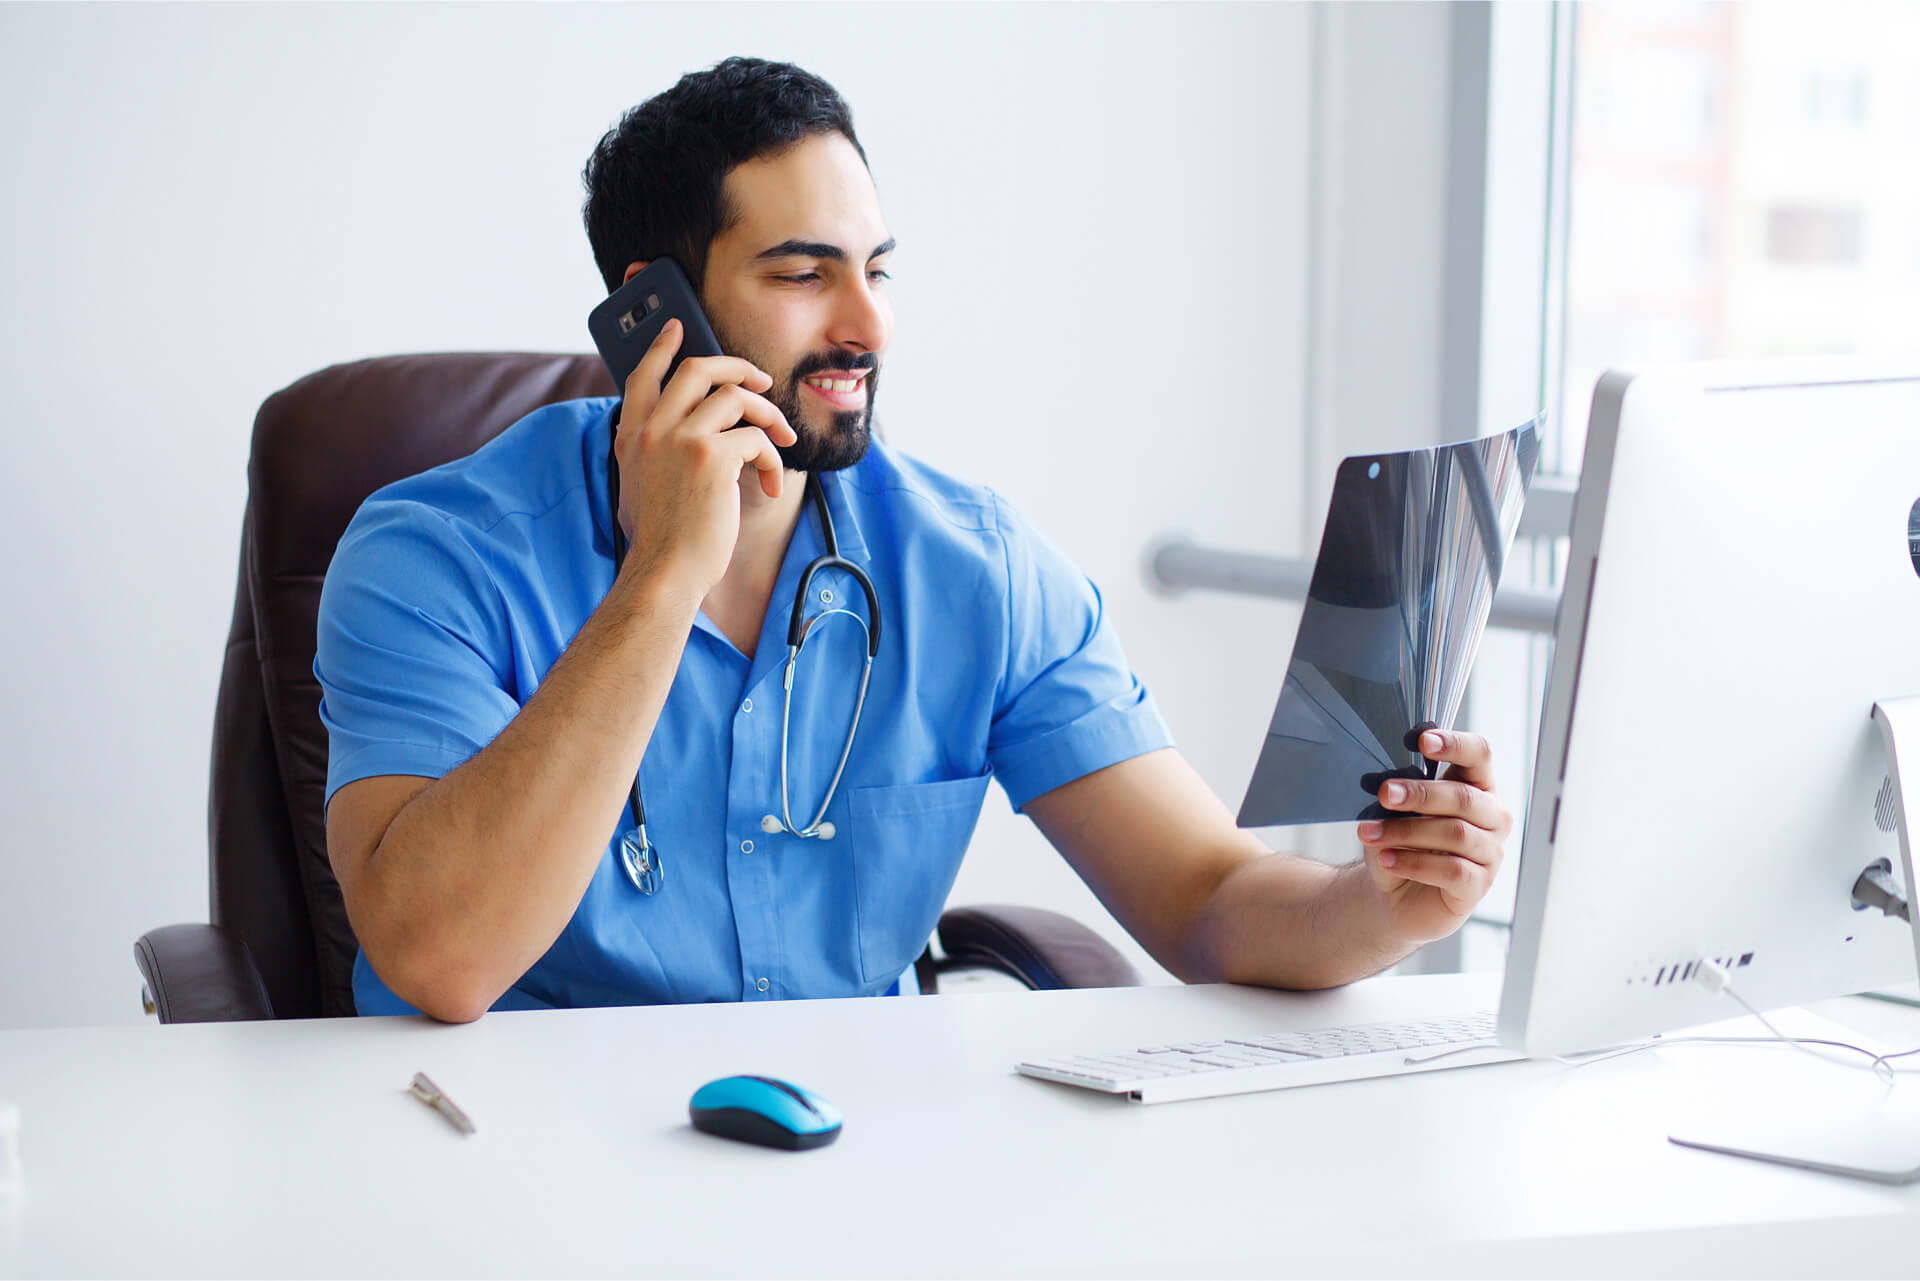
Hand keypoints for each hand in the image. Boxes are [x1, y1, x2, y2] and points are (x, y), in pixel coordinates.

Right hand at [613, 318, 799, 595]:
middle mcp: (653, 429)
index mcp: (632, 436)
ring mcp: (681, 438)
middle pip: (699, 369)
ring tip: (784, 443)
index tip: (678, 328)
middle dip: (737, 367)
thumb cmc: (659, 541)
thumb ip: (650, 452)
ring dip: (769, 418)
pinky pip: (757, 439)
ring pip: (737, 398)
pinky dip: (772, 462)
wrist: (663, 573)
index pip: (644, 375)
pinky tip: (769, 488)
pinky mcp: (712, 457)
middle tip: (761, 381)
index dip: (662, 347)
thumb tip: (675, 434)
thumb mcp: (637, 486)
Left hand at [1353, 729, 1511, 945]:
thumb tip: (1388, 783)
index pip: (1479, 755)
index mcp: (1476, 786)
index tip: (1422, 740)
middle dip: (1421, 793)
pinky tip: (1387, 860)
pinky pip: (1452, 870)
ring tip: (1370, 833)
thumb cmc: (1401, 842)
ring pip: (1455, 834)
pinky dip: (1414, 863)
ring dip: (1407, 831)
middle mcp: (1492, 816)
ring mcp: (1491, 852)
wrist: (1393, 893)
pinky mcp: (1479, 885)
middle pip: (1464, 797)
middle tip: (1385, 793)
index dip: (1455, 744)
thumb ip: (1399, 793)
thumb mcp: (1395, 812)